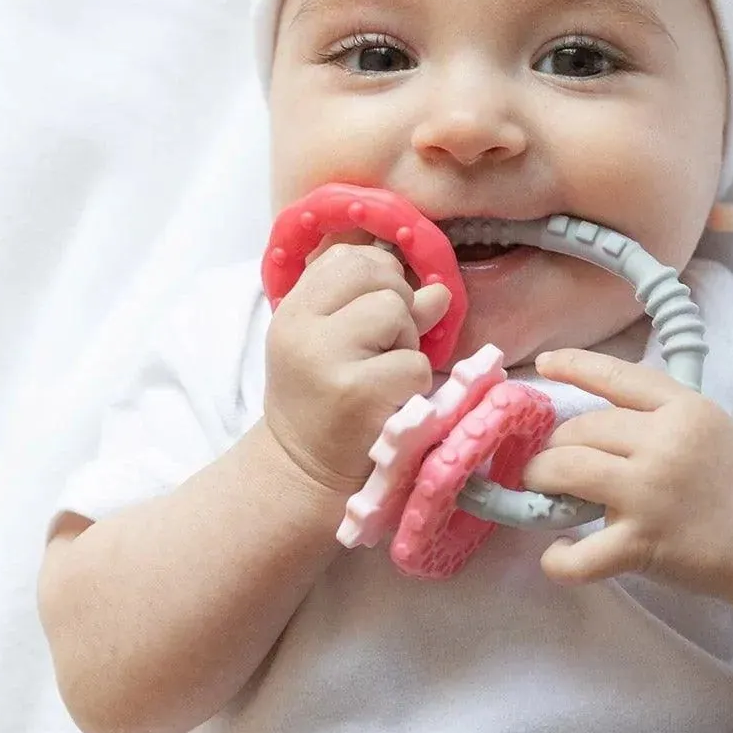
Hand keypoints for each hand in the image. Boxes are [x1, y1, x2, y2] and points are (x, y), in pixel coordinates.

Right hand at [263, 240, 453, 496]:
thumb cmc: (325, 406)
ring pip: (396, 313)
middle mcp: (302, 328)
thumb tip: (439, 291)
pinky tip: (391, 405)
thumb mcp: (338, 348)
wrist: (302, 475)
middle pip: (377, 276)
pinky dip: (415, 385)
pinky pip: (415, 364)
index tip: (377, 318)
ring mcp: (327, 358)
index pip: (348, 257)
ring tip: (384, 379)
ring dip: (407, 347)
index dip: (380, 278)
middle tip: (383, 351)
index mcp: (293, 309)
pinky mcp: (358, 393)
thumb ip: (384, 311)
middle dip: (396, 308)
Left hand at [521, 349, 732, 597]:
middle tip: (551, 464)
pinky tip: (559, 552)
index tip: (544, 365)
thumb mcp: (705, 424)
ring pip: (565, 471)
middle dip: (554, 446)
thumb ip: (655, 412)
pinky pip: (581, 553)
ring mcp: (650, 494)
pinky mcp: (642, 543)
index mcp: (681, 408)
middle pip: (579, 430)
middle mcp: (663, 444)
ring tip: (543, 491)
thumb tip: (585, 421)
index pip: (616, 376)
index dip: (573, 366)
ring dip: (542, 480)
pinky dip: (559, 558)